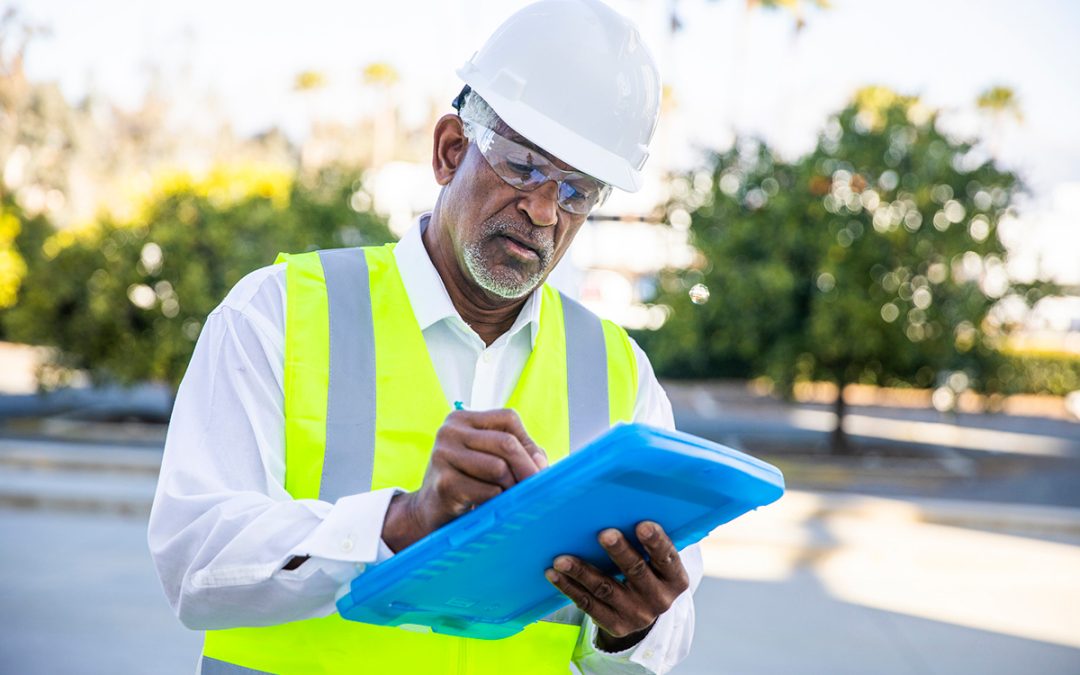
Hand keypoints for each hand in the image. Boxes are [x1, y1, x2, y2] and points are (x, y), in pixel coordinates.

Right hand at [382, 408, 546, 551]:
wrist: (429, 512)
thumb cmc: (467, 483)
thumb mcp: (490, 460)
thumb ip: (520, 453)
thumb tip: (540, 463)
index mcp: (461, 418)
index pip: (508, 418)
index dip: (527, 443)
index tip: (537, 467)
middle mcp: (449, 431)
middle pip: (506, 443)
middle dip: (527, 468)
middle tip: (537, 487)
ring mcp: (443, 455)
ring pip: (499, 467)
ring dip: (510, 487)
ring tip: (506, 496)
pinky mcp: (444, 482)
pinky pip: (488, 490)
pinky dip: (496, 501)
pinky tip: (488, 505)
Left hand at [544, 521, 689, 652]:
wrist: (642, 613)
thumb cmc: (647, 572)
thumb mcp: (657, 562)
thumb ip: (647, 541)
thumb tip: (622, 503)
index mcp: (675, 579)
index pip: (667, 558)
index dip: (656, 542)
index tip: (643, 525)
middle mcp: (659, 599)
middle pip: (635, 571)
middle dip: (619, 552)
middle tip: (603, 534)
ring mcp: (636, 614)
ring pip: (605, 588)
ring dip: (582, 571)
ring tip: (561, 558)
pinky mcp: (615, 625)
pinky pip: (588, 604)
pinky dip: (569, 587)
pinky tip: (554, 574)